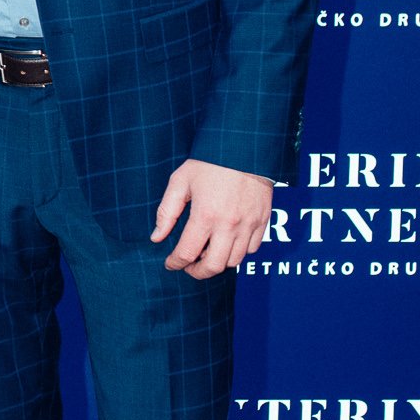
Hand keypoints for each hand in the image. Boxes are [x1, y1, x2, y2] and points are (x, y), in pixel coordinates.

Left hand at [151, 159, 272, 279]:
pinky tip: (227, 242)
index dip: (175, 263)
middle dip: (197, 272)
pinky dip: (238, 252)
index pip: (187, 253)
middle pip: (214, 266)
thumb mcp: (180, 182)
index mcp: (205, 215)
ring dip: (218, 262)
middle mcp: (229, 225)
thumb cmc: (209, 162)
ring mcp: (249, 224)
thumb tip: (156, 237)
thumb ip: (167, 212)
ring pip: (234, 261)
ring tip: (206, 253)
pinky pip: (252, 249)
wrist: (245, 146)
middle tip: (189, 267)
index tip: (170, 264)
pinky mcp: (263, 220)